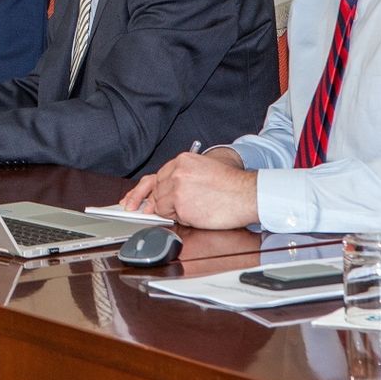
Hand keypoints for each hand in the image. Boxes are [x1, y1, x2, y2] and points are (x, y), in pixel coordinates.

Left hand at [119, 150, 256, 228]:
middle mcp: (177, 171)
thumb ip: (183, 177)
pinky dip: (182, 218)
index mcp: (183, 161)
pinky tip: (198, 213)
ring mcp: (177, 187)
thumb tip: (164, 192)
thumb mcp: (204, 170)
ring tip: (196, 208)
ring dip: (174, 211)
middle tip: (167, 209)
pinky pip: (171, 216)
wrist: (248, 194)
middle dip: (160, 203)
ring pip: (160, 205)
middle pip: (156, 191)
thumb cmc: (231, 186)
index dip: (145, 191)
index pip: (156, 176)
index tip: (132, 200)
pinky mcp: (181, 204)